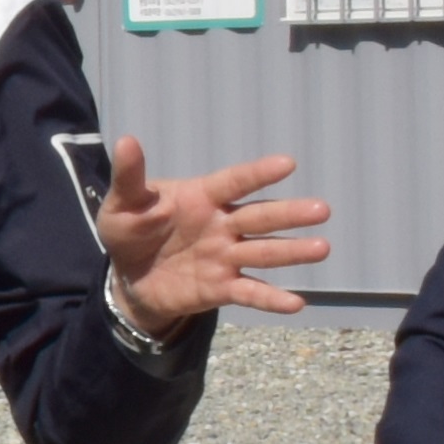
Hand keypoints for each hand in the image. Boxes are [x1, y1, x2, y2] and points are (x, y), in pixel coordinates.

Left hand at [98, 138, 332, 333]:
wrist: (128, 277)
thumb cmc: (130, 230)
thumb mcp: (122, 204)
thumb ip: (130, 177)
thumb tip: (126, 140)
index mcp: (202, 197)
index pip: (234, 182)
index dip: (258, 174)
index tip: (288, 164)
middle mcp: (222, 224)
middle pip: (260, 216)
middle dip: (289, 214)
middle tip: (322, 209)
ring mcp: (226, 256)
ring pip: (263, 251)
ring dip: (292, 251)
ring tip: (322, 247)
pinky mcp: (222, 287)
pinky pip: (250, 292)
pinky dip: (271, 298)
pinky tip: (296, 304)